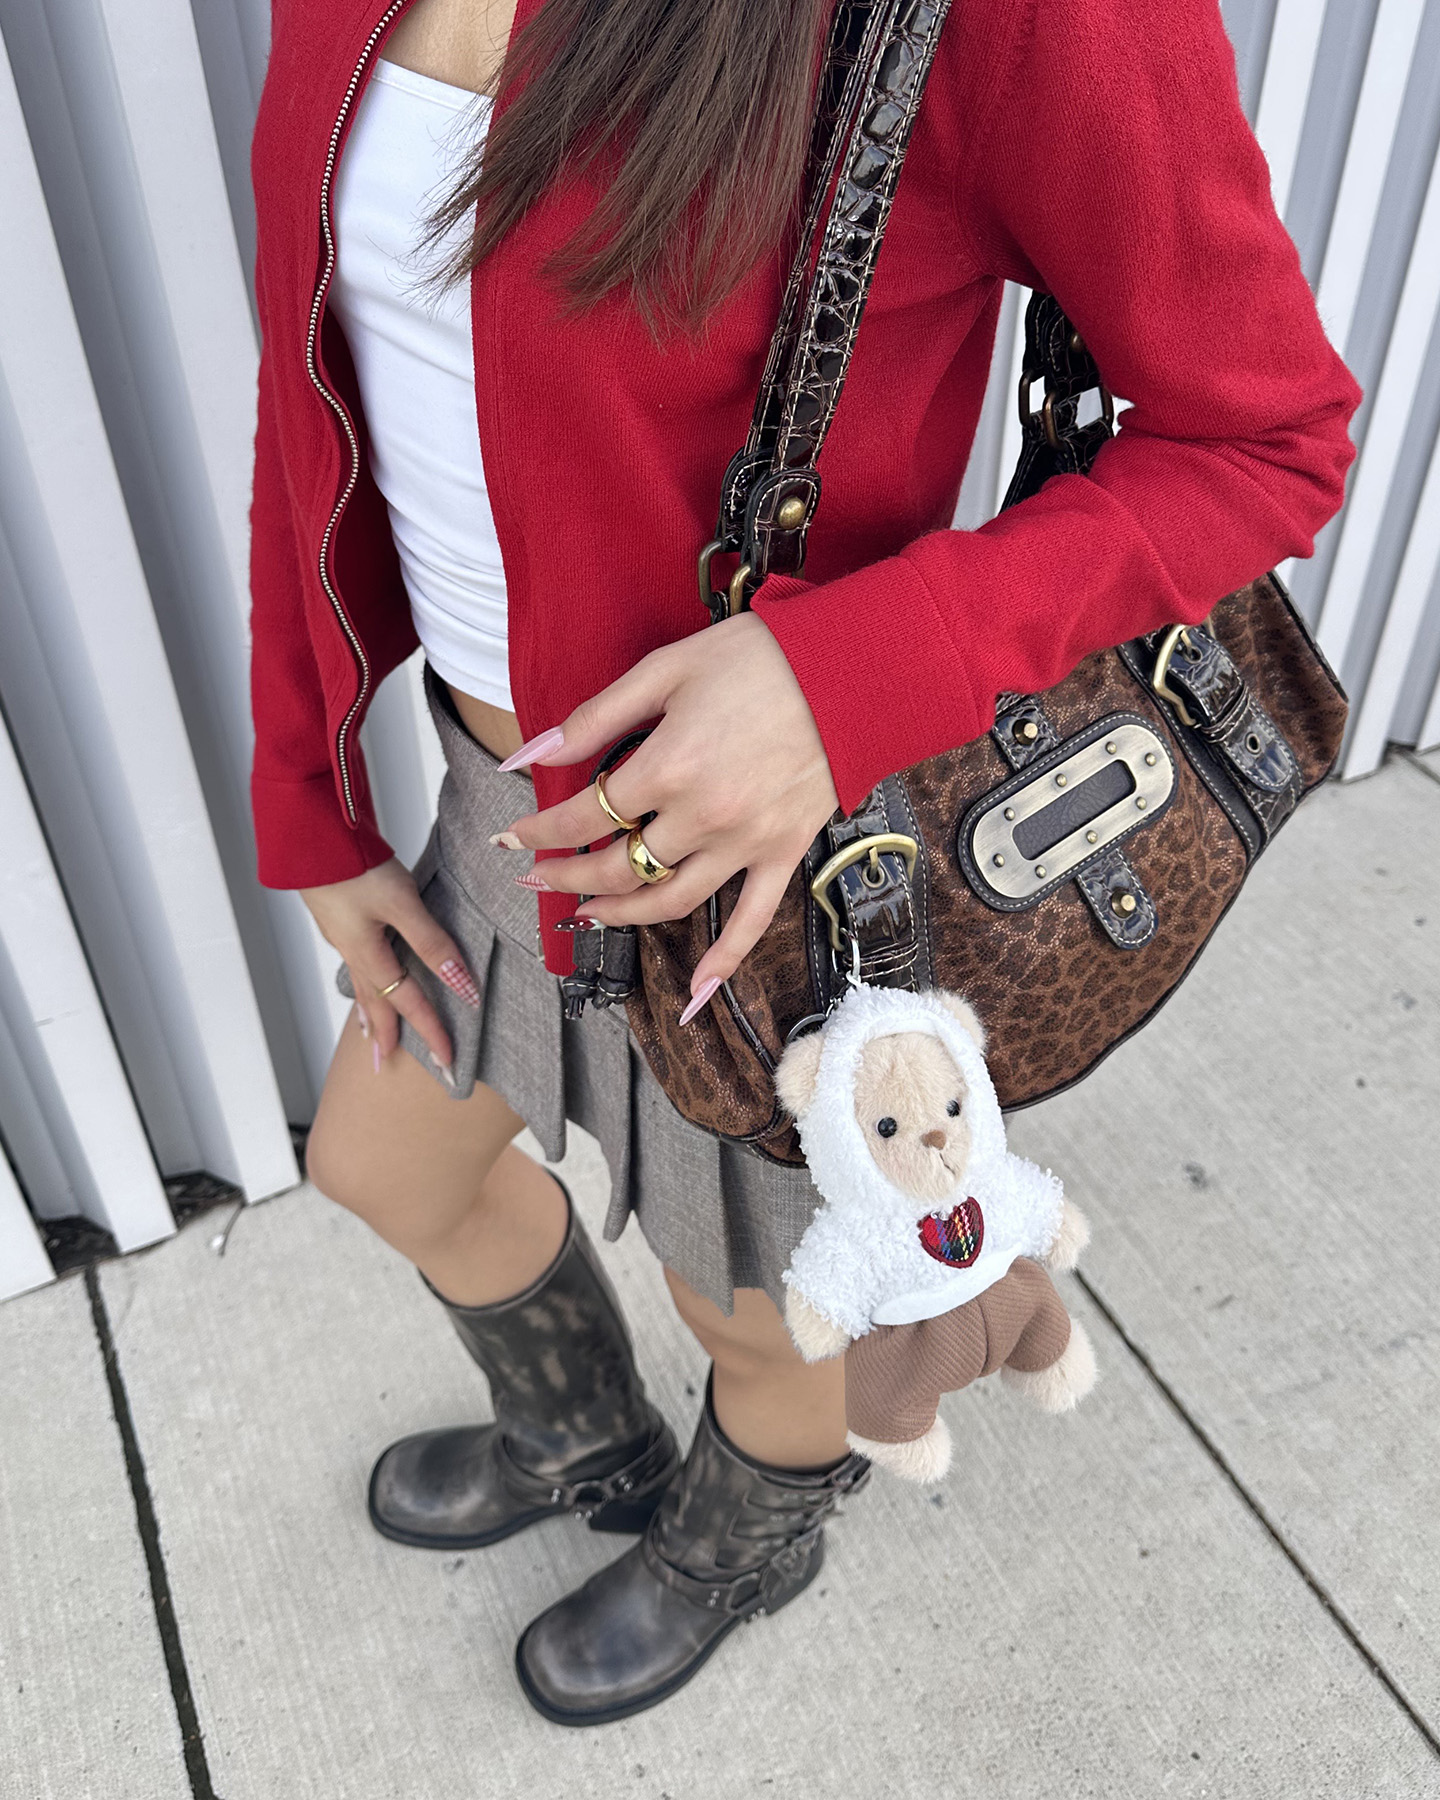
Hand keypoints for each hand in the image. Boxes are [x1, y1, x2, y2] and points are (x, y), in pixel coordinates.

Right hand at [299, 859, 480, 1073]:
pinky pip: (356, 965)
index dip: (431, 1030)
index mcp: (368, 955)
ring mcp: (343, 937)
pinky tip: (365, 978)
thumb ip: (430, 941)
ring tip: (374, 1038)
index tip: (448, 1061)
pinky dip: (363, 985)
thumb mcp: (401, 903)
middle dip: (388, 1037)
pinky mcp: (340, 919)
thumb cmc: (355, 867)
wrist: (310, 837)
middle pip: (375, 1005)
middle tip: (390, 1067)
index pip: (408, 1003)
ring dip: (371, 1015)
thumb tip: (460, 982)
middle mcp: (353, 952)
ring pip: (362, 986)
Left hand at [496, 612, 838, 1006]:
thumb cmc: (760, 658)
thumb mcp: (667, 669)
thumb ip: (597, 717)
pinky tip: (696, 993)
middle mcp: (701, 817)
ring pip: (670, 901)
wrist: (853, 669)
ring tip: (587, 913)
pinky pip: (751, 920)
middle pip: (618, 866)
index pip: (585, 815)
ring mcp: (745, 843)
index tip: (515, 837)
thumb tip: (533, 755)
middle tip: (538, 877)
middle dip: (568, 876)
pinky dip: (723, 960)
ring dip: (620, 915)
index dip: (541, 830)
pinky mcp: (783, 854)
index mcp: (667, 766)